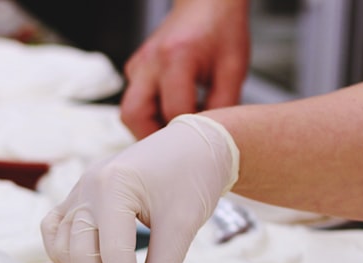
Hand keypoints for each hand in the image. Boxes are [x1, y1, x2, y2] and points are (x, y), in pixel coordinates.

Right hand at [41, 114, 239, 262]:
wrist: (191, 146)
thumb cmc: (191, 177)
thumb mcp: (183, 225)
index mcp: (115, 186)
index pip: (113, 253)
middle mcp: (87, 188)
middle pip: (83, 256)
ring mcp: (77, 193)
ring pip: (66, 249)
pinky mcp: (76, 200)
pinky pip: (56, 233)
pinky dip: (68, 259)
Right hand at [120, 0, 249, 138]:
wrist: (206, 2)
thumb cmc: (222, 30)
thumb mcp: (233, 70)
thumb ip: (223, 107)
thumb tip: (211, 141)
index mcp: (176, 57)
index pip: (173, 113)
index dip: (188, 134)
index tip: (203, 141)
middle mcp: (149, 61)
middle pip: (133, 115)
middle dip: (153, 138)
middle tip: (178, 148)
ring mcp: (138, 64)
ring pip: (129, 112)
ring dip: (150, 127)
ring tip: (178, 128)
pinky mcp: (136, 68)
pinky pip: (135, 101)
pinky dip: (151, 114)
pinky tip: (174, 111)